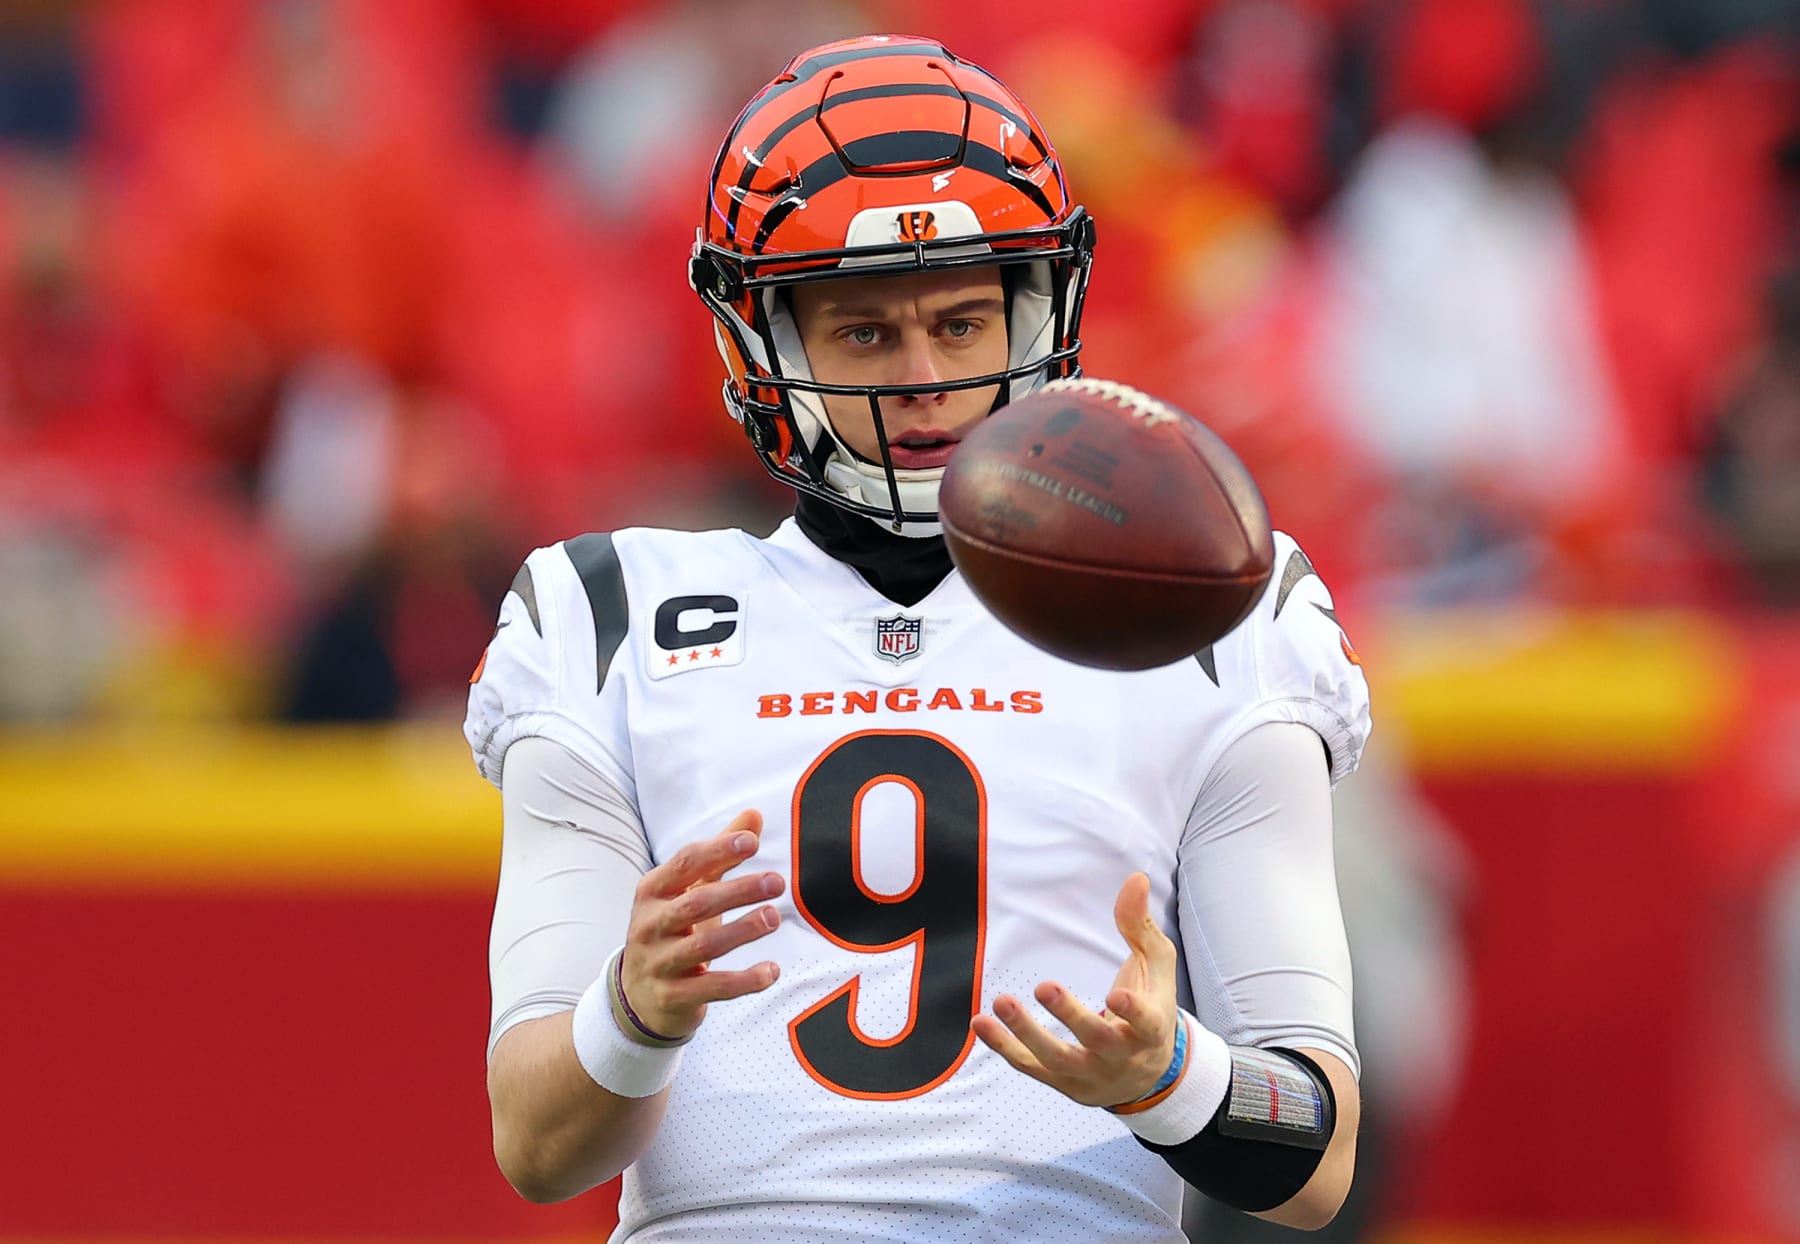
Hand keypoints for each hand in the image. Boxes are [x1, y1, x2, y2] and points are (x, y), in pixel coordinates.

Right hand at [619, 810, 784, 1039]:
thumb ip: (720, 854)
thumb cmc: (672, 931)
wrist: (638, 997)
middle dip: (738, 891)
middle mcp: (650, 925)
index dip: (718, 850)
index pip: (685, 863)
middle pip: (696, 903)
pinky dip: (744, 981)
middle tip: (778, 882)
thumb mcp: (688, 892)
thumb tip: (755, 815)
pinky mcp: (673, 996)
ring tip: (774, 917)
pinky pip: (712, 988)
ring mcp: (659, 963)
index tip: (752, 842)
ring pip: (704, 946)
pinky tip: (771, 971)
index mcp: (653, 892)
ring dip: (743, 930)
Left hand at [971, 872, 1179, 1108]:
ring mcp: (1091, 1075)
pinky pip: (1031, 1068)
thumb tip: (1134, 878)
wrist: (1147, 1073)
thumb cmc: (1151, 1006)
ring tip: (1000, 1002)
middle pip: (1097, 1040)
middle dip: (1071, 1016)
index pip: (1146, 1023)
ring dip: (1027, 1033)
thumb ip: (1140, 925)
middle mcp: (1122, 1057)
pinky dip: (1004, 1047)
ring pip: (1058, 1059)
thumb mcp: (1156, 966)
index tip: (1117, 995)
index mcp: (1151, 1029)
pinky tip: (980, 1023)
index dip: (1133, 1013)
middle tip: (1044, 986)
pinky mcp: (1064, 1084)